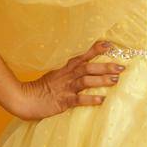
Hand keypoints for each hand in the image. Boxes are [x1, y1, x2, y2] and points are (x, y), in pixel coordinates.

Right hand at [12, 40, 126, 120]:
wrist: (25, 99)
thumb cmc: (41, 89)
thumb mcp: (55, 75)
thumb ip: (69, 72)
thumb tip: (85, 69)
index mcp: (66, 68)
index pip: (83, 55)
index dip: (96, 50)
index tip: (110, 45)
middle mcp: (67, 76)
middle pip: (88, 67)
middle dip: (105, 66)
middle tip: (121, 67)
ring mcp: (65, 88)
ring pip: (86, 81)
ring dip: (101, 80)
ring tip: (116, 81)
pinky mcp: (63, 101)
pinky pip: (79, 99)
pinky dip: (90, 99)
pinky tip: (101, 100)